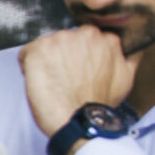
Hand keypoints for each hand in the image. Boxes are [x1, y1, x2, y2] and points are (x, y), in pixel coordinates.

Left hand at [20, 25, 135, 137]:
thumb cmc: (98, 104)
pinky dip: (28, 66)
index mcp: (105, 38)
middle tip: (65, 78)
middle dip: (62, 55)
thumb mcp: (125, 78)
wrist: (78, 121)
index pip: (84, 38)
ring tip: (54, 81)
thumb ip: (125, 57)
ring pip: (46, 45)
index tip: (78, 71)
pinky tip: (40, 81)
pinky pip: (27, 53)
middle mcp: (84, 33)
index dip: (78, 56)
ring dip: (46, 60)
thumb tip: (127, 48)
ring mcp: (60, 39)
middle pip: (65, 39)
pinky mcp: (39, 49)